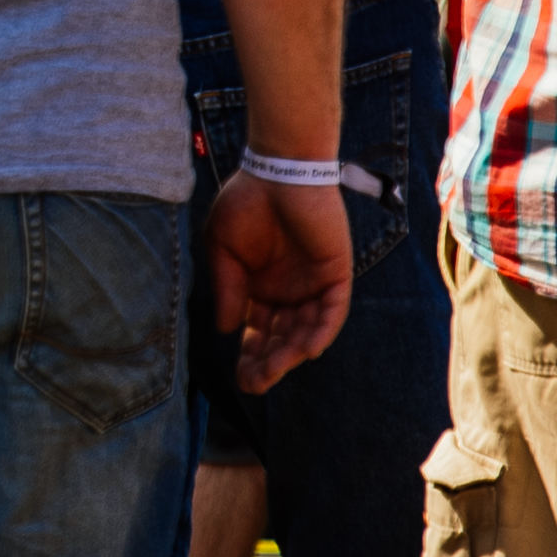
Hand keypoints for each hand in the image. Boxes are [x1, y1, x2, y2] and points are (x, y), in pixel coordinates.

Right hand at [206, 168, 355, 389]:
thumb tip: (226, 330)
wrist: (278, 171)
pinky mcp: (335, 274)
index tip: (239, 380)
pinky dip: (322, 331)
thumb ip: (227, 289)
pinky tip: (307, 350)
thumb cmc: (245, 204)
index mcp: (260, 288)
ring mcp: (313, 284)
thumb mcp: (222, 250)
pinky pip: (332, 311)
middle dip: (267, 363)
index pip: (256, 332)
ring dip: (290, 353)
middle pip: (280, 338)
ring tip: (273, 372)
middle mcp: (288, 292)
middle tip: (254, 385)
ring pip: (305, 330)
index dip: (249, 356)